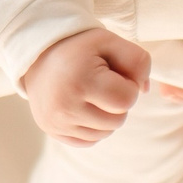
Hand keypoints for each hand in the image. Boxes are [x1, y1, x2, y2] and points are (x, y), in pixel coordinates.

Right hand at [22, 28, 149, 144]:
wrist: (38, 55)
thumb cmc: (79, 47)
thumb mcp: (109, 41)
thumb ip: (137, 61)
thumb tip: (144, 91)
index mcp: (81, 82)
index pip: (127, 100)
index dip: (128, 85)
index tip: (113, 73)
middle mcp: (65, 107)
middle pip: (118, 120)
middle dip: (118, 102)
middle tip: (102, 82)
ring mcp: (57, 123)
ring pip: (105, 133)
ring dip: (106, 115)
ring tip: (91, 93)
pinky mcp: (52, 131)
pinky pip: (89, 141)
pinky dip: (93, 126)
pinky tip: (83, 106)